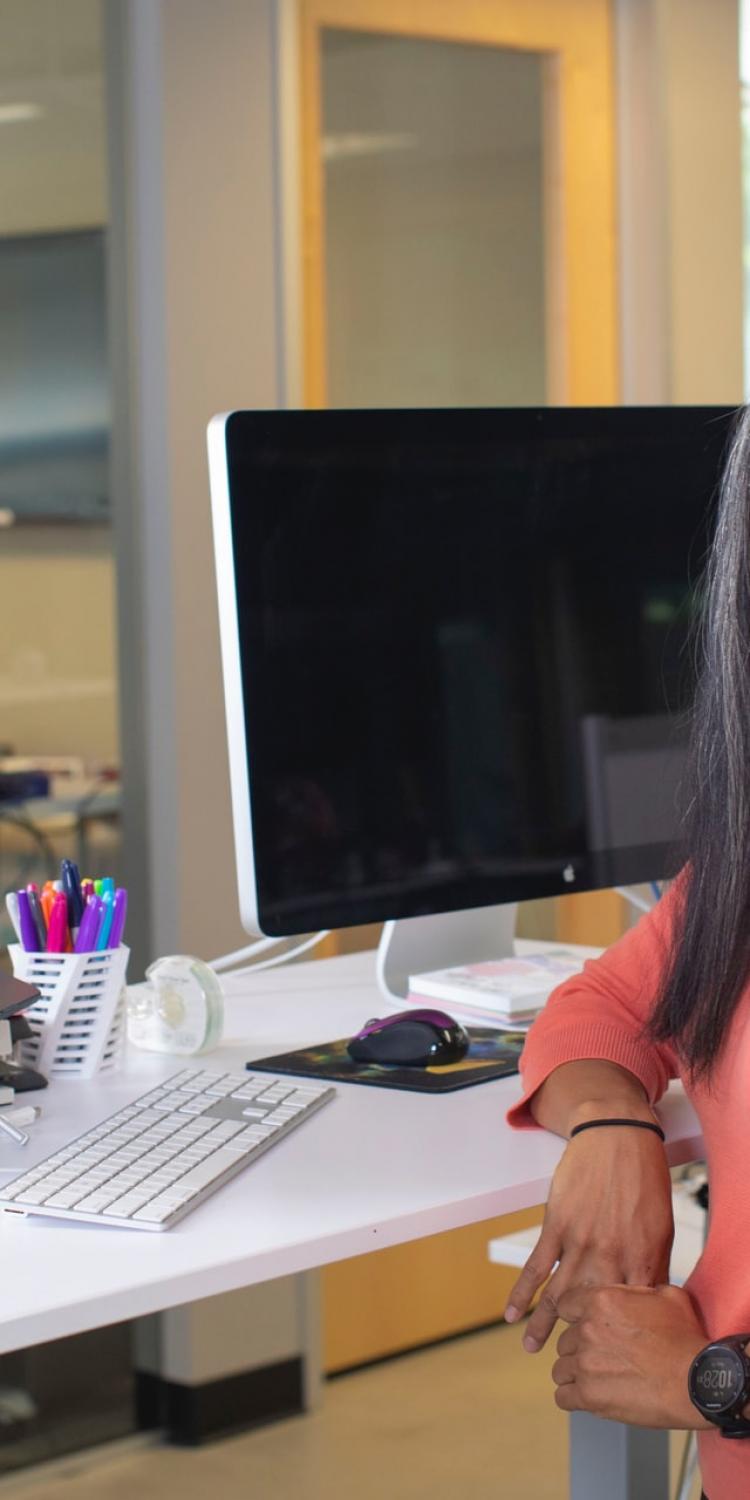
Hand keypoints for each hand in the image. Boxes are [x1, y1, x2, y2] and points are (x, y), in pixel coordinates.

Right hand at [504, 1124, 672, 1350]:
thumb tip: (645, 1301)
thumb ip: (651, 1266)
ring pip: (559, 1294)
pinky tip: (511, 1313)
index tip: (608, 1353)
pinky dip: (521, 1292)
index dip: (618, 1335)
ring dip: (543, 1325)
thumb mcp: (660, 1227)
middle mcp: (611, 1256)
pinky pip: (536, 1266)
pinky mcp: (557, 1226)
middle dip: (579, 1338)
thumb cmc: (643, 1180)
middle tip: (568, 1362)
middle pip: (592, 1310)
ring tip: (533, 1349)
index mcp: (642, 1259)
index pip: (630, 1312)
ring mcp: (581, 1242)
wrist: (617, 1136)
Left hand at [551, 1283, 709, 1427]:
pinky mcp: (589, 1396)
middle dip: (580, 1348)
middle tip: (602, 1357)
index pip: (564, 1305)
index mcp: (601, 1301)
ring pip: (560, 1369)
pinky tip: (589, 1397)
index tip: (584, 1325)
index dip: (574, 1316)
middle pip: (565, 1340)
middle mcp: (587, 1330)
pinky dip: (573, 1398)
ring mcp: (585, 1364)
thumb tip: (629, 1291)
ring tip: (597, 1379)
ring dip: (575, 1374)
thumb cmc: (686, 1339)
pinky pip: (563, 1397)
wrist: (697, 1382)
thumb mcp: (666, 1295)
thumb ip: (637, 1290)